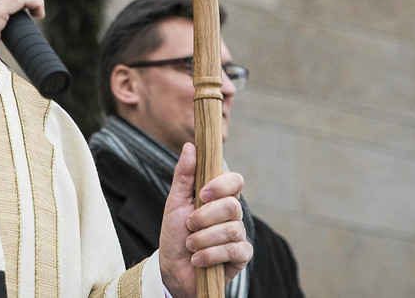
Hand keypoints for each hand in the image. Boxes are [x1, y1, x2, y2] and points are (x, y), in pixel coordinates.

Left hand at [158, 143, 251, 297]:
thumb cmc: (175, 234)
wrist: (172, 269)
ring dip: (203, 239)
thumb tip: (190, 146)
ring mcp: (238, 234)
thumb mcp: (175, 203)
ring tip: (190, 245)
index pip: (235, 181)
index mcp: (219, 198)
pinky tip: (198, 259)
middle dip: (205, 217)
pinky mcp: (241, 256)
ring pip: (232, 229)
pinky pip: (235, 250)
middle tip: (189, 225)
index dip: (222, 185)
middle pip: (232, 205)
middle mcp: (232, 214)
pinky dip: (211, 255)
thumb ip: (184, 176)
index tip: (202, 194)